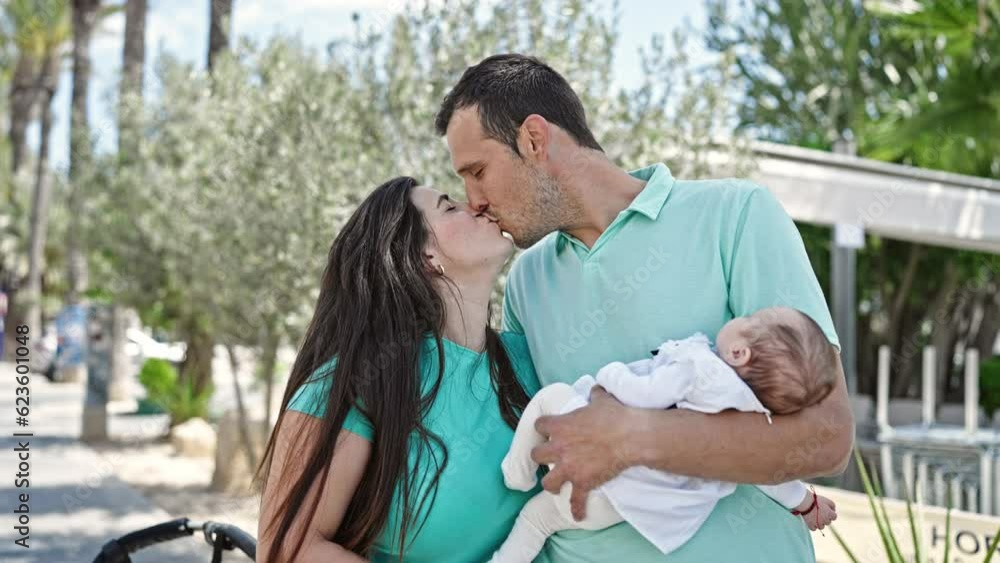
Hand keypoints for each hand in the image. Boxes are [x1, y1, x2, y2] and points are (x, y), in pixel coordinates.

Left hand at [531, 387, 634, 520]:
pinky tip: (578, 515)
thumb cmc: (615, 416)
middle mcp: (559, 447)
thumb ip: (594, 395)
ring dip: (551, 483)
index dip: (544, 428)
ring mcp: (569, 467)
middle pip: (536, 455)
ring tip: (556, 484)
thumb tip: (596, 390)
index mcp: (561, 425)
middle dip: (542, 456)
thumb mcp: (602, 399)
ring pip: (548, 482)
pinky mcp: (582, 483)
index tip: (548, 430)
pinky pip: (575, 501)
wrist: (631, 436)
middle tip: (550, 457)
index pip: (539, 425)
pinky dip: (577, 509)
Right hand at [796, 493, 836, 530]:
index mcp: (830, 514)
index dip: (830, 513)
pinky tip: (810, 520)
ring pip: (821, 527)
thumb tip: (833, 510)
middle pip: (828, 522)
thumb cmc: (816, 500)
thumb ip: (832, 506)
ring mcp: (818, 524)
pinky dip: (813, 525)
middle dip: (825, 518)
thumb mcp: (827, 500)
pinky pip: (814, 528)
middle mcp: (826, 521)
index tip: (826, 510)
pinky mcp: (811, 526)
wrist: (805, 502)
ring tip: (814, 517)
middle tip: (819, 512)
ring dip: (819, 523)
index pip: (834, 517)